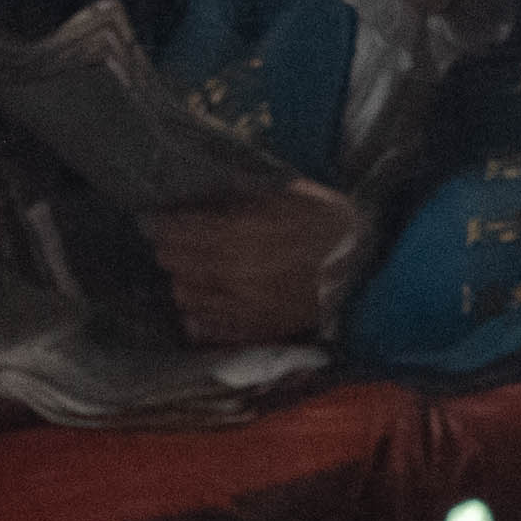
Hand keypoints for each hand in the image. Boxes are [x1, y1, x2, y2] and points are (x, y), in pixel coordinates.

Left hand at [145, 180, 362, 346]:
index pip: (179, 231)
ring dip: (183, 281)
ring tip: (192, 270)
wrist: (368, 269)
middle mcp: (234, 275)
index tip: (153, 219)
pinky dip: (199, 315)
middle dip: (170, 250)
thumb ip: (242, 191)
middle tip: (172, 240)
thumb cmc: (329, 223)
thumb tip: (203, 189)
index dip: (161, 224)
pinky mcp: (256, 331)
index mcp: (241, 235)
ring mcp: (244, 308)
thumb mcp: (290, 192)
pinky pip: (207, 329)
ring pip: (186, 298)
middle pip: (176, 264)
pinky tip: (205, 302)